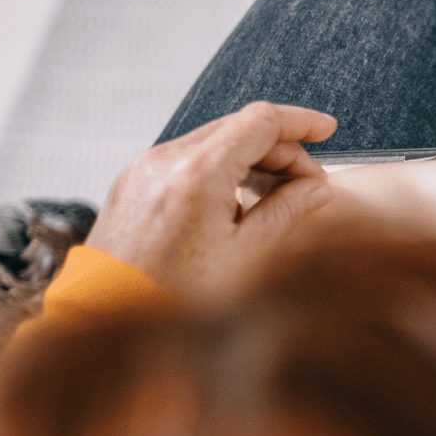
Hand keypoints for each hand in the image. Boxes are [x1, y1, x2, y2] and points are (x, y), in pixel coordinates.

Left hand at [86, 102, 338, 295]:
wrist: (108, 314)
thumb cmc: (174, 297)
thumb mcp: (245, 257)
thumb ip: (286, 213)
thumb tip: (318, 189)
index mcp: (198, 174)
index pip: (261, 121)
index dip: (301, 122)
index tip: (326, 130)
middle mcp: (167, 159)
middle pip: (239, 127)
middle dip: (280, 150)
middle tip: (308, 187)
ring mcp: (146, 166)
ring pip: (214, 141)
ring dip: (252, 159)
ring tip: (275, 200)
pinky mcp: (135, 179)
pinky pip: (188, 158)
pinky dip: (221, 169)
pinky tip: (237, 204)